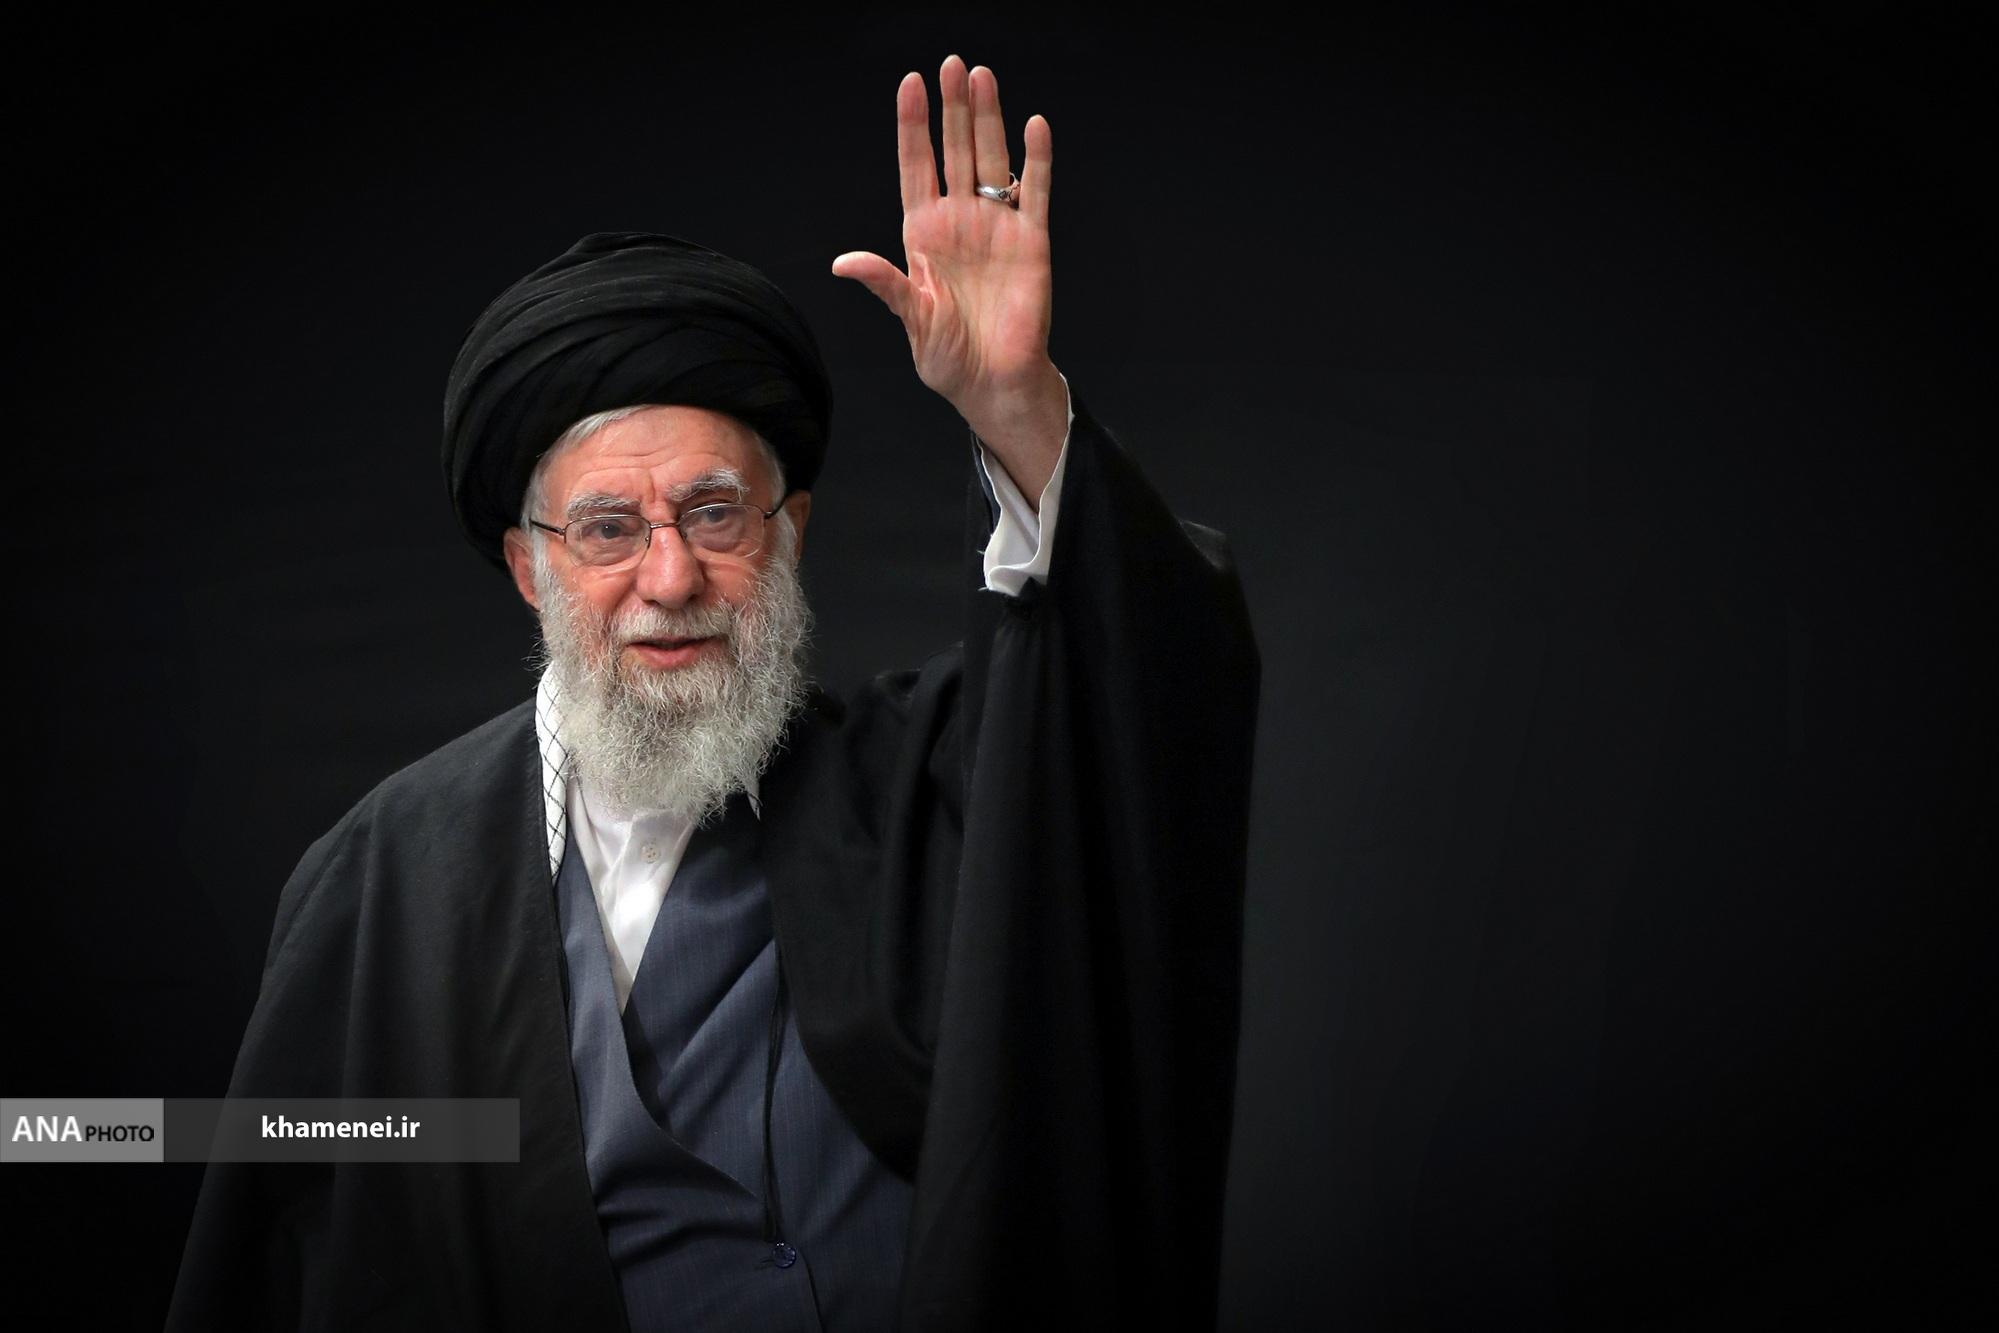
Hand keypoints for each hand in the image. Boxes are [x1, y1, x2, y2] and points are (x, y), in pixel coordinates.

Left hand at [832, 55, 1065, 499]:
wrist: (994, 383)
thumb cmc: (948, 357)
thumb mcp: (911, 319)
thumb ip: (886, 284)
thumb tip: (844, 262)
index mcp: (923, 235)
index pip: (916, 167)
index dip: (913, 127)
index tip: (910, 84)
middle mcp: (960, 222)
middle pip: (955, 152)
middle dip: (952, 109)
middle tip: (952, 65)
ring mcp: (997, 228)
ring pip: (991, 161)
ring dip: (988, 120)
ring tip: (982, 77)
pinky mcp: (1032, 243)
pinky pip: (1036, 193)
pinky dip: (1037, 161)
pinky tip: (1034, 125)